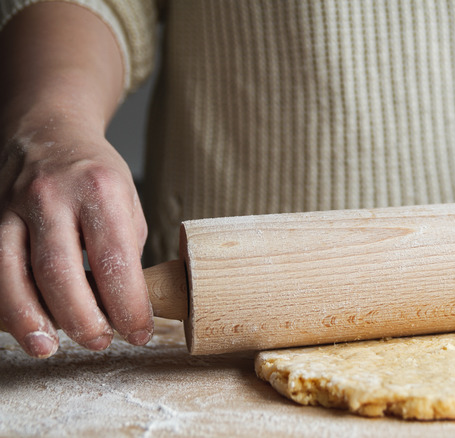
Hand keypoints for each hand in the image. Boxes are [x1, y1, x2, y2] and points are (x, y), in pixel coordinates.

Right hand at [0, 116, 152, 357]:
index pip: (115, 260)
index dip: (128, 305)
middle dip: (81, 318)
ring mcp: (11, 205)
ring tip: (48, 347)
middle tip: (99, 342)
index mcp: (99, 189)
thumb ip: (125, 251)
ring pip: (10, 272)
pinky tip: (21, 322)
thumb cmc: (93, 174)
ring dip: (29, 319)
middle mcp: (51, 195)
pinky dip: (5, 301)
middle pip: (59, 271)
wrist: (46, 131)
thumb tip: (126, 306)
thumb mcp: (128, 201)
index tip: (139, 332)